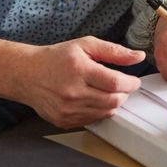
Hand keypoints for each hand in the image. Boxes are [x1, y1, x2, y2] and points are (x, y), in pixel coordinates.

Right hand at [15, 36, 144, 128]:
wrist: (28, 74)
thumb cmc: (58, 57)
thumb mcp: (87, 45)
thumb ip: (115, 51)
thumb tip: (138, 57)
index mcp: (80, 71)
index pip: (114, 83)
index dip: (130, 83)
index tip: (135, 81)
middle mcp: (73, 93)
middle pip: (112, 101)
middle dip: (125, 94)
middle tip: (124, 86)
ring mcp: (67, 110)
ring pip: (105, 112)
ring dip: (114, 103)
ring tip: (110, 91)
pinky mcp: (64, 121)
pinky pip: (92, 120)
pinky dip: (101, 111)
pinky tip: (97, 99)